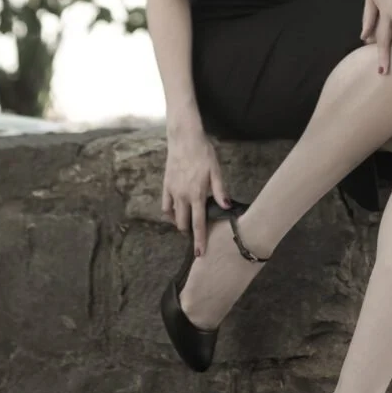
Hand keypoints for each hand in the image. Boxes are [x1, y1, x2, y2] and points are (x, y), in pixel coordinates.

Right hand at [162, 126, 230, 256]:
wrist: (184, 139)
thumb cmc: (204, 153)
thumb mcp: (216, 171)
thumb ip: (220, 191)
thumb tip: (226, 207)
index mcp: (197, 195)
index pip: (198, 223)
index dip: (199, 240)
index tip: (199, 253)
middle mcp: (182, 196)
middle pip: (182, 223)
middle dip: (188, 232)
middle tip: (196, 234)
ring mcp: (172, 191)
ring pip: (172, 216)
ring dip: (179, 223)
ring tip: (187, 223)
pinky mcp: (165, 185)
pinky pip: (165, 205)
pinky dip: (170, 212)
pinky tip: (176, 212)